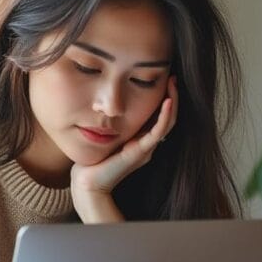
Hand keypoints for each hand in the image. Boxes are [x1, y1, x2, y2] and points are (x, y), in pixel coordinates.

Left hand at [71, 76, 177, 222]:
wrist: (89, 183)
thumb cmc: (92, 161)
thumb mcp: (105, 136)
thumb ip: (111, 123)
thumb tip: (106, 103)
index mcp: (140, 140)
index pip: (158, 116)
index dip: (163, 98)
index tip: (164, 79)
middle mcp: (146, 144)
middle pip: (167, 117)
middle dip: (172, 96)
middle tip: (173, 77)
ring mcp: (146, 149)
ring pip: (168, 123)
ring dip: (172, 101)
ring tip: (173, 83)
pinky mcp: (141, 152)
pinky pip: (158, 132)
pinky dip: (165, 115)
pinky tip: (168, 100)